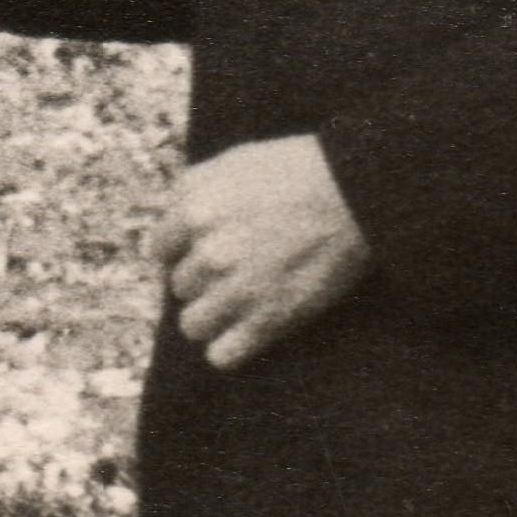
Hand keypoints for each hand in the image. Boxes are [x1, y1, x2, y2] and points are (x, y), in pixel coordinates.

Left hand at [154, 135, 372, 371]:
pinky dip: (228, 349)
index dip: (181, 252)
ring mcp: (237, 290)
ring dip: (210, 318)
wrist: (356, 193)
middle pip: (179, 287)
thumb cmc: (298, 170)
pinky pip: (221, 355)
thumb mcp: (233, 160)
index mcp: (194, 211)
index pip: (159, 250)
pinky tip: (242, 336)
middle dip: (202, 281)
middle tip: (232, 274)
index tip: (201, 254)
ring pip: (193, 325)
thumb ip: (193, 187)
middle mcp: (209, 253)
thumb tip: (170, 217)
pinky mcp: (269, 320)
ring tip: (234, 308)